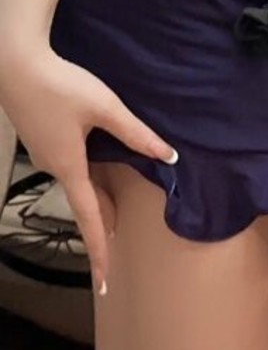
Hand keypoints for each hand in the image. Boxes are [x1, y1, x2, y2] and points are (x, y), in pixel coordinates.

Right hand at [0, 46, 175, 294]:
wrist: (16, 65)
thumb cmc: (61, 86)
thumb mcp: (105, 107)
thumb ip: (136, 133)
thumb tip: (168, 156)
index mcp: (70, 167)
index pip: (89, 219)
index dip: (100, 251)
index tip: (104, 285)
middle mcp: (55, 167)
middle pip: (84, 205)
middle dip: (102, 230)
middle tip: (114, 261)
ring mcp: (46, 153)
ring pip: (78, 185)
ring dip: (96, 204)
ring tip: (116, 222)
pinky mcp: (44, 138)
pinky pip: (71, 168)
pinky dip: (87, 180)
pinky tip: (97, 172)